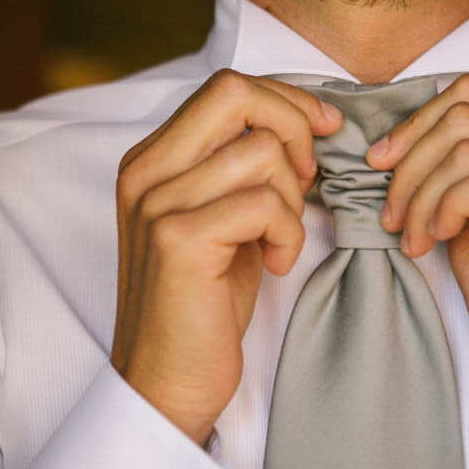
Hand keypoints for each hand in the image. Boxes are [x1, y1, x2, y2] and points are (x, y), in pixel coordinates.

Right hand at [111, 69, 341, 444]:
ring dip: (291, 199)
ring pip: (260, 152)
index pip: (226, 87)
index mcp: (152, 158)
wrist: (166, 380)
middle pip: (235, 93)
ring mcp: (156, 203)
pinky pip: (264, 203)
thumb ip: (241, 168)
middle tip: (306, 179)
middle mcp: (145, 170)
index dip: (286, 101)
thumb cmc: (205, 302)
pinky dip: (287, 233)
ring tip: (278, 240)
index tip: (323, 130)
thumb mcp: (222, 219)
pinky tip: (274, 263)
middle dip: (294, 127)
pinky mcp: (178, 240)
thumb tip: (302, 123)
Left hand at [367, 74, 468, 403]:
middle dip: (411, 165)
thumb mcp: (468, 217)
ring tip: (412, 237)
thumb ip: (452, 170)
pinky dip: (450, 206)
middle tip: (392, 216)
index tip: (379, 165)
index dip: (416, 125)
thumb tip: (396, 138)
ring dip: (424, 194)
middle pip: (466, 117)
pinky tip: (438, 240)